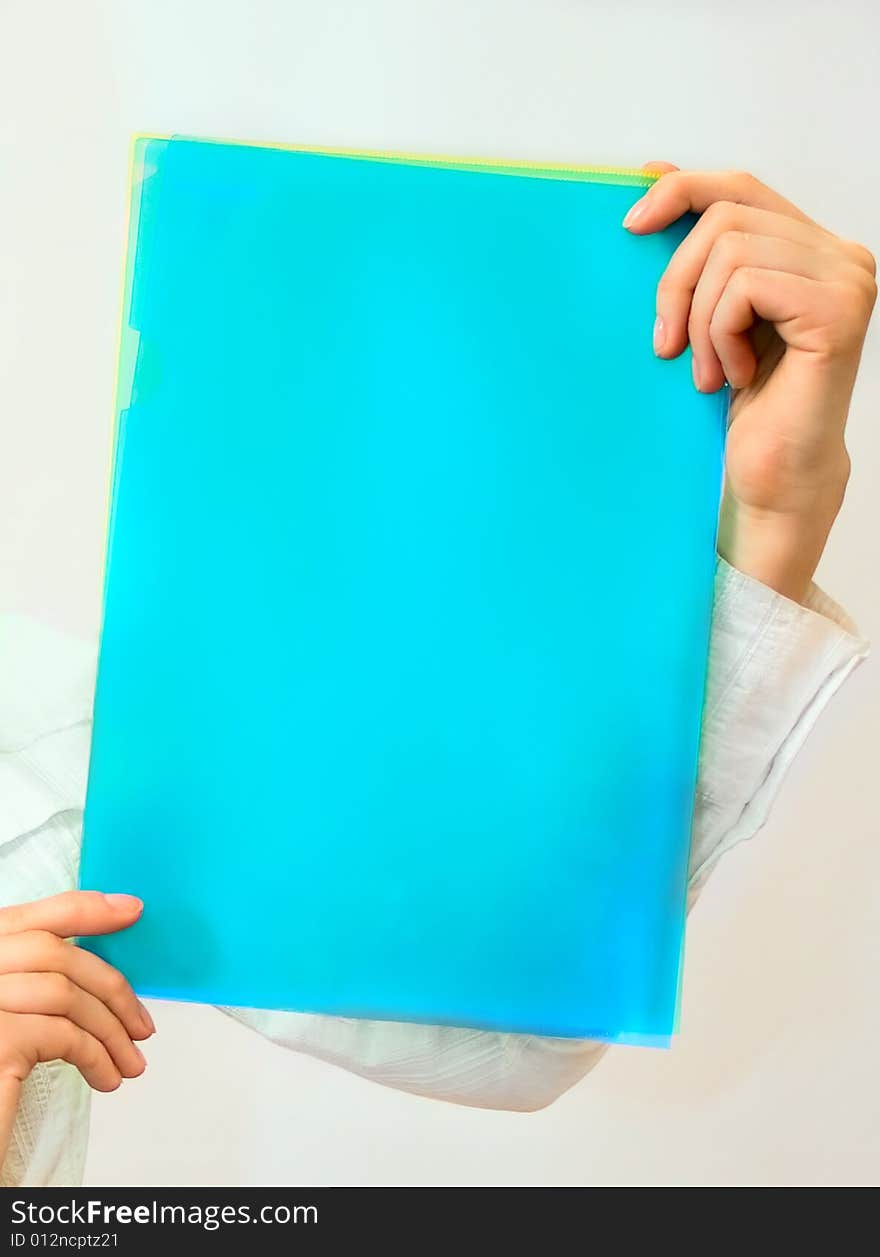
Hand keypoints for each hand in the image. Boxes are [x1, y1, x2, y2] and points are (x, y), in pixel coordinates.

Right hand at [0, 891, 152, 1164]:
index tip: (131, 911)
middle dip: (111, 987)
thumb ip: (39, 979)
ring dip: (111, 1031)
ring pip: (66, 995)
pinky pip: (63, 1035)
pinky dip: (96, 1055)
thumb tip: (105, 963)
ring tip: (130, 1063)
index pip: (30, 917)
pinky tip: (106, 1076)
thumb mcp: (11, 1010)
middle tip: (142, 1027)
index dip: (85, 911)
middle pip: (55, 955)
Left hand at [624, 164, 876, 602]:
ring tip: (710, 371)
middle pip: (726, 214)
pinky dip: (722, 334)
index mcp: (813, 248)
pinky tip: (735, 376)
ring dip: (700, 318)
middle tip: (666, 345)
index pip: (741, 185)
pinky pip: (746, 286)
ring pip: (730, 250)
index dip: (681, 190)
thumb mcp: (707, 313)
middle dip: (677, 280)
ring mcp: (847, 279)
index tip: (630, 223)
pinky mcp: (837, 309)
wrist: (770, 478)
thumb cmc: (741, 405)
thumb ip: (698, 247)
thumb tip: (652, 169)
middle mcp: (841, 255)